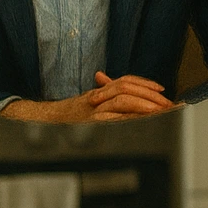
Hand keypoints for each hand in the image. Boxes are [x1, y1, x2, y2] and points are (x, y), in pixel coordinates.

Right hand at [0, 72, 176, 122]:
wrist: (40, 124)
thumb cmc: (67, 117)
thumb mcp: (89, 105)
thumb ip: (106, 98)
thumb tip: (125, 100)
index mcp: (99, 94)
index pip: (125, 82)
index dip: (145, 84)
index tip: (162, 91)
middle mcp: (96, 99)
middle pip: (126, 88)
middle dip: (149, 95)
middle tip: (168, 104)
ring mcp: (91, 111)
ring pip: (120, 99)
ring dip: (142, 104)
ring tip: (159, 111)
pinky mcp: (88, 124)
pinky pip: (111, 119)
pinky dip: (127, 119)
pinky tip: (140, 121)